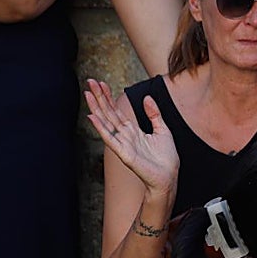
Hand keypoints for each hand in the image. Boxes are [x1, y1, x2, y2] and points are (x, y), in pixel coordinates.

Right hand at [85, 79, 178, 196]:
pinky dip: (101, 127)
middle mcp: (125, 135)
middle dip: (100, 97)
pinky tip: (92, 117)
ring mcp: (122, 144)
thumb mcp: (163, 130)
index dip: (109, 97)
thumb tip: (147, 97)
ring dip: (96, 108)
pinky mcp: (123, 153)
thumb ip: (154, 114)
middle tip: (90, 81)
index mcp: (133, 130)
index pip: (117, 110)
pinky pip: (110, 138)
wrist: (169, 176)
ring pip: (106, 122)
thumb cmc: (166, 158)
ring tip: (87, 94)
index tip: (101, 83)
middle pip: (108, 113)